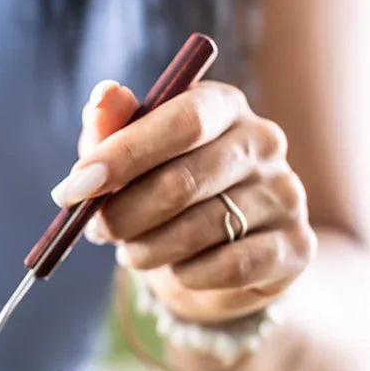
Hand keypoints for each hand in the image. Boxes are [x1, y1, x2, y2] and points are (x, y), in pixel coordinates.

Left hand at [59, 79, 316, 323]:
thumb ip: (109, 129)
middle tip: (96, 230)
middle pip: (181, 182)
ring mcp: (286, 193)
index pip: (183, 120)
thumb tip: (104, 95)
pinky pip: (227, 267)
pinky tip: (179, 269)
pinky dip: (186, 275)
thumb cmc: (158, 190)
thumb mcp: (124, 158)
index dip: (122, 155)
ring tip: (132, 251)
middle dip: (121, 215)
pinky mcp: (296, 245)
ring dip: (145, 250)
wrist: (214, 254)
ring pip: (196, 230)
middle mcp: (264, 142)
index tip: (73, 187)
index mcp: (223, 106)